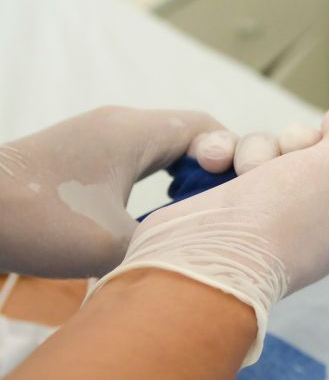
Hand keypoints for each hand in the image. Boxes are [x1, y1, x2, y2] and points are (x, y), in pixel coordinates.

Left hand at [0, 106, 297, 277]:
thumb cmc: (38, 222)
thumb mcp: (117, 244)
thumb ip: (172, 243)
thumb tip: (204, 254)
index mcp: (136, 132)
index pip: (209, 129)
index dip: (235, 160)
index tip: (238, 198)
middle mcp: (121, 125)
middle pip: (190, 136)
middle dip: (215, 172)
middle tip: (224, 210)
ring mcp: (98, 138)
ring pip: (164, 150)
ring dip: (185, 180)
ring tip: (197, 218)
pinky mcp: (82, 158)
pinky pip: (139, 162)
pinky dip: (159, 186)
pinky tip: (159, 220)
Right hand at [85, 107, 328, 364]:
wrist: (208, 253)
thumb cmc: (284, 215)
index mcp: (326, 224)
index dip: (326, 149)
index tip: (318, 156)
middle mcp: (289, 219)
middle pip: (295, 150)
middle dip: (287, 146)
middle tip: (279, 167)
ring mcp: (247, 211)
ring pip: (257, 148)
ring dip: (251, 151)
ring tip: (242, 174)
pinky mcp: (208, 201)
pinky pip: (219, 155)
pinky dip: (216, 151)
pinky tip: (212, 164)